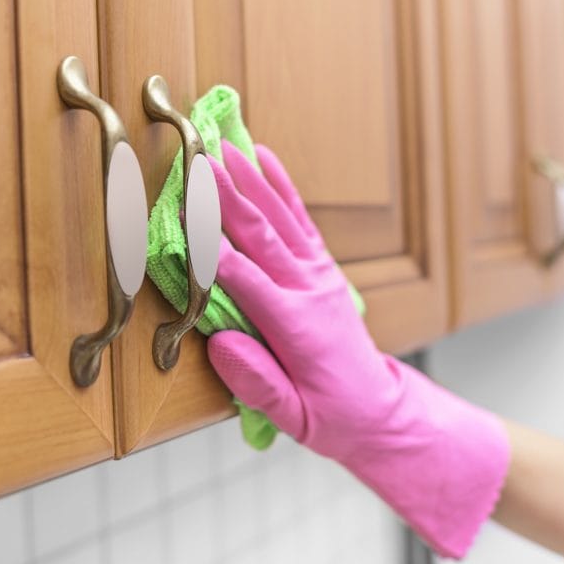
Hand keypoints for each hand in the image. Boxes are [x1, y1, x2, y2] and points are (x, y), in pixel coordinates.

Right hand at [207, 140, 509, 558]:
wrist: (379, 410)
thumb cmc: (330, 416)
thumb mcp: (293, 417)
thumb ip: (256, 382)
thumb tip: (219, 344)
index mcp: (296, 327)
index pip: (246, 280)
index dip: (212, 249)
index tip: (184, 217)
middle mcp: (309, 290)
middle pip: (261, 236)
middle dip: (227, 197)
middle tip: (198, 160)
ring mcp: (319, 274)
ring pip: (280, 219)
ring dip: (250, 181)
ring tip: (224, 146)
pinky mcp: (323, 268)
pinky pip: (302, 220)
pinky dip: (283, 187)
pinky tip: (266, 159)